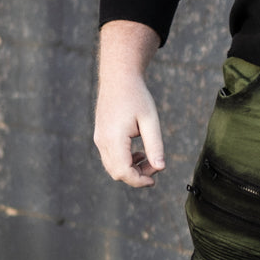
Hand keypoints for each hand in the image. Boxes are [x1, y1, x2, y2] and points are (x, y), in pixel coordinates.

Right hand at [94, 21, 164, 187]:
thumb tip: (161, 168)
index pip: (123, 171)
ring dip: (130, 169)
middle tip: (155, 166)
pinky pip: (110, 157)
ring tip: (149, 158)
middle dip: (137, 176)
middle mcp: (102, 141)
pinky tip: (139, 153)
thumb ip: (155, 145)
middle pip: (116, 172)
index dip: (139, 180)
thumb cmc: (137, 96)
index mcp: (114, 138)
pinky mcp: (100, 136)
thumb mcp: (150, 120)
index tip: (154, 180)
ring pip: (112, 166)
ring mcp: (99, 139)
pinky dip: (124, 161)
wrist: (118, 78)